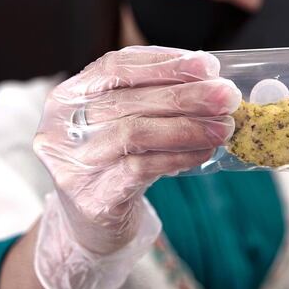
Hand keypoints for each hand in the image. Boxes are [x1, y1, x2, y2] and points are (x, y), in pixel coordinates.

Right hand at [32, 46, 240, 288]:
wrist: (91, 225)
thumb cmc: (114, 161)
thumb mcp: (122, 121)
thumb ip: (152, 96)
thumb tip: (211, 81)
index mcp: (67, 96)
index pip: (116, 67)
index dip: (164, 64)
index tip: (208, 66)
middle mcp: (61, 127)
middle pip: (129, 100)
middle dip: (185, 95)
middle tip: (227, 96)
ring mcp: (72, 164)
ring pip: (135, 133)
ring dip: (187, 126)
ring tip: (224, 126)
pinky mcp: (91, 197)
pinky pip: (141, 169)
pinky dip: (178, 157)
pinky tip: (205, 152)